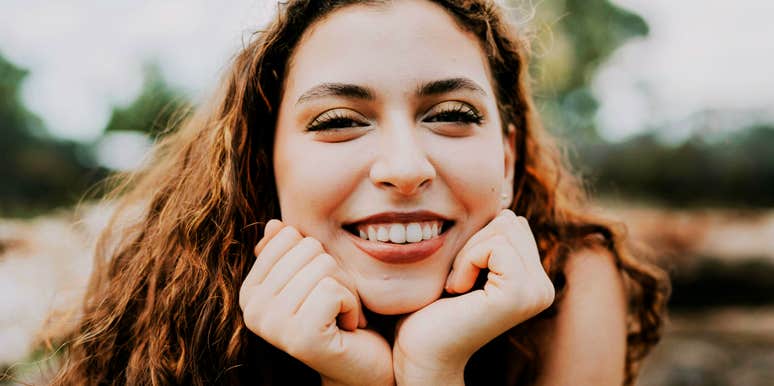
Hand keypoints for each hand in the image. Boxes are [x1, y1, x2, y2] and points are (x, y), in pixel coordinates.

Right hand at [239, 220, 393, 385]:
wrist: (361, 365)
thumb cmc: (337, 315)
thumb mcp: (313, 277)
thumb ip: (290, 253)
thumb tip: (275, 225)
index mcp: (249, 291)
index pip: (288, 235)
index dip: (316, 256)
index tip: (320, 287)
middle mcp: (253, 310)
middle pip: (308, 249)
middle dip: (335, 272)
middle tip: (334, 305)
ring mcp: (273, 325)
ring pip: (324, 267)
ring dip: (346, 290)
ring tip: (341, 316)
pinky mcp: (300, 337)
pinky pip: (333, 289)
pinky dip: (352, 304)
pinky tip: (347, 327)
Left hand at [392, 209, 554, 384]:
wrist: (420, 350)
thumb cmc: (431, 307)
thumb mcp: (465, 262)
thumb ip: (489, 238)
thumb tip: (506, 203)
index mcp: (533, 278)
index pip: (510, 221)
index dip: (475, 238)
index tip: (459, 274)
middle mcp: (543, 287)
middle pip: (509, 220)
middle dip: (473, 242)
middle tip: (456, 279)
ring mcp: (537, 292)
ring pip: (503, 228)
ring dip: (467, 252)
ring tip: (457, 285)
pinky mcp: (521, 294)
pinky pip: (495, 246)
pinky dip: (467, 261)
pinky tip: (457, 289)